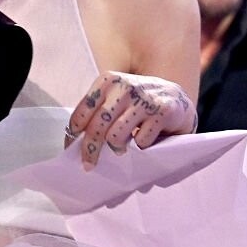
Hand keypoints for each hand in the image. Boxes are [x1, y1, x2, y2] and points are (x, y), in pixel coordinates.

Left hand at [64, 71, 195, 167]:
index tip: (71, 150)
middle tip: (89, 165)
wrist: (175, 97)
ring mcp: (145, 98)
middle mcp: (125, 86)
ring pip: (116, 136)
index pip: (82, 112)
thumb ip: (96, 114)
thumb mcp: (115, 99)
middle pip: (97, 127)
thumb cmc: (138, 103)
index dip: (73, 135)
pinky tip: (146, 139)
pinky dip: (141, 147)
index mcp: (108, 80)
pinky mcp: (162, 112)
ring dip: (118, 148)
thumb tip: (73, 143)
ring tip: (122, 148)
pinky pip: (141, 141)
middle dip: (90, 150)